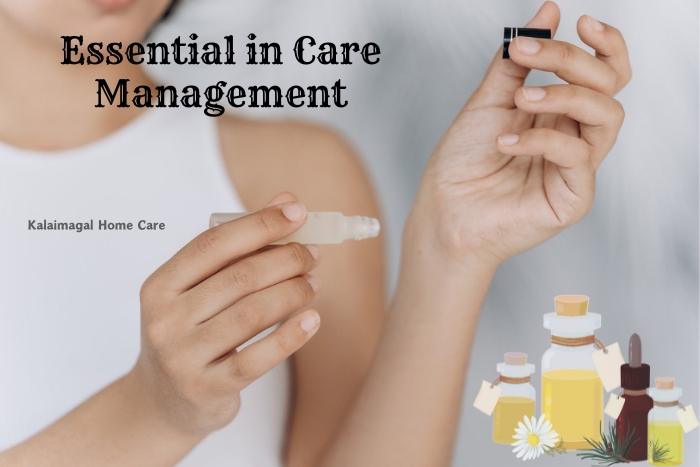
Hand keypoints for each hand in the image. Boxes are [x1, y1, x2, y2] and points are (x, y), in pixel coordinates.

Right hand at [130, 194, 321, 435]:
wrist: (163, 401)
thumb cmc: (190, 333)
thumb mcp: (200, 289)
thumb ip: (241, 245)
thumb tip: (287, 201)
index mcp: (161, 285)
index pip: (214, 243)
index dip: (260, 224)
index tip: (297, 212)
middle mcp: (165, 319)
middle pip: (239, 277)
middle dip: (286, 260)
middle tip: (313, 255)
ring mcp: (183, 357)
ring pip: (252, 314)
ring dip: (293, 293)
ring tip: (314, 284)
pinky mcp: (206, 389)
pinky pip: (257, 359)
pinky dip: (290, 336)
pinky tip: (312, 320)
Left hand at [411, 2, 630, 268]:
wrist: (443, 211)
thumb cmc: (462, 163)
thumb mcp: (489, 100)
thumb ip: (517, 61)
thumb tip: (547, 13)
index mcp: (559, 114)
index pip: (604, 74)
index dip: (604, 45)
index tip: (578, 22)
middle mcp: (574, 137)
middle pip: (609, 87)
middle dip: (573, 61)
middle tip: (530, 55)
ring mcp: (576, 168)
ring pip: (606, 116)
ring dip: (564, 96)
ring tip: (520, 99)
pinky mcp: (573, 197)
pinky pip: (576, 156)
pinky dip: (540, 139)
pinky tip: (506, 141)